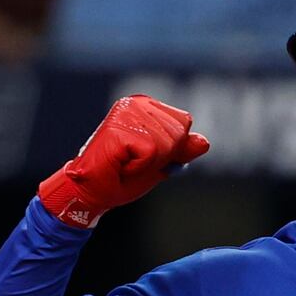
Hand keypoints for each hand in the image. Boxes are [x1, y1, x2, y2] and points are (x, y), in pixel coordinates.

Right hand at [39, 95, 210, 229]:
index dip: (172, 148)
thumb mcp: (161, 163)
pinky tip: (121, 164)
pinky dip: (140, 166)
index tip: (146, 155)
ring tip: (127, 162)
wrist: (91, 191)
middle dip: (162, 157)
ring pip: (166, 143)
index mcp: (146, 105)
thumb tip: (204, 142)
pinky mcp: (119, 129)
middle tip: (134, 161)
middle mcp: (136, 103)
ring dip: (150, 163)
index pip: (184, 122)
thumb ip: (182, 151)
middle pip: (178, 133)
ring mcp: (126, 113)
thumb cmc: (122, 176)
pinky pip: (151, 152)